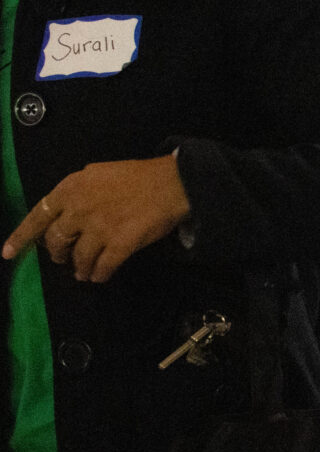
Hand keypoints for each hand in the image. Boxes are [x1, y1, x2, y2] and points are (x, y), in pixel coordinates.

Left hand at [3, 154, 190, 281]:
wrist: (170, 184)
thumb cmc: (136, 176)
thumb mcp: (96, 174)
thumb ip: (77, 192)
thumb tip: (67, 210)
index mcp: (70, 190)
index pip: (37, 217)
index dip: (21, 238)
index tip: (8, 254)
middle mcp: (78, 211)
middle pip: (56, 241)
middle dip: (57, 254)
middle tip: (63, 260)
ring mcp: (99, 229)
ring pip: (79, 258)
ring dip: (79, 268)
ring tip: (83, 273)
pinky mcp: (120, 245)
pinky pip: (103, 267)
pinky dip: (99, 274)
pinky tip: (100, 276)